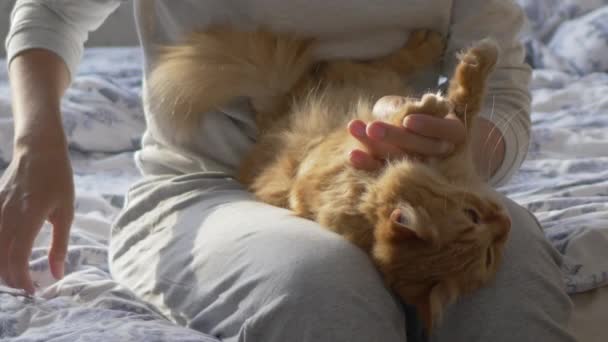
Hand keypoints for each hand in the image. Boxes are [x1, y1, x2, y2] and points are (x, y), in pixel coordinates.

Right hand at [0, 141, 73, 293]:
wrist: (38, 151)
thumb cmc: (58, 180)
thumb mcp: (66, 212)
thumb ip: (60, 245)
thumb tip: (57, 274)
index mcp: (29, 217)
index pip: (18, 257)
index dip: (23, 279)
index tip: (33, 291)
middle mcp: (7, 215)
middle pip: (0, 258)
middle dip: (11, 279)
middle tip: (26, 288)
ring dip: (0, 268)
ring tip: (16, 276)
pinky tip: (4, 258)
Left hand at [348, 96, 466, 170]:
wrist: (411, 134)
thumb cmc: (414, 111)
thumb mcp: (416, 104)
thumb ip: (409, 107)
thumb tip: (395, 113)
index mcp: (454, 132)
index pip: (448, 131)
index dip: (429, 126)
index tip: (408, 121)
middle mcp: (442, 154)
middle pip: (420, 148)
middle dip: (394, 136)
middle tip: (372, 127)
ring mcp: (422, 168)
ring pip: (400, 159)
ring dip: (375, 146)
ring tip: (354, 129)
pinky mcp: (401, 178)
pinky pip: (385, 171)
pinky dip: (368, 163)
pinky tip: (352, 156)